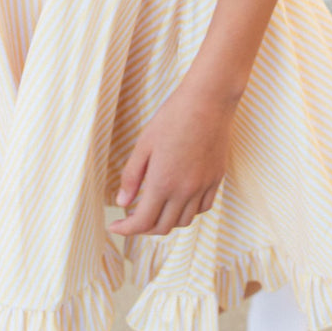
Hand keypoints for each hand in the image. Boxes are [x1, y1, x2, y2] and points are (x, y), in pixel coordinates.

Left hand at [108, 80, 235, 237]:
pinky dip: (188, 211)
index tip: (115, 226)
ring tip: (155, 208)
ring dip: (166, 221)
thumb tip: (122, 202)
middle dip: (144, 228)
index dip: (126, 229)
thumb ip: (132, 176)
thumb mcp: (144, 144)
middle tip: (131, 217)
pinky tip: (179, 199)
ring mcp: (203, 186)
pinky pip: (203, 208)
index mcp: (163, 183)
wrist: (208, 101)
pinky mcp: (217, 179)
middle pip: (163, 227)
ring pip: (184, 221)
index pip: (143, 222)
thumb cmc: (173, 117)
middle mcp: (185, 191)